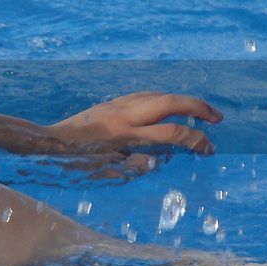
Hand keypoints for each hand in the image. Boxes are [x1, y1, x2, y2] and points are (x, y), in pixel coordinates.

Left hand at [50, 92, 222, 156]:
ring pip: (159, 94)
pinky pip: (145, 95)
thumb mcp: (106, 171)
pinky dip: (163, 99)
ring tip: (200, 112)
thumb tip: (157, 159)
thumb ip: (134, 166)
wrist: (49, 141)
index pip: (172, 132)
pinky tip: (170, 106)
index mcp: (127, 134)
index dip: (195, 139)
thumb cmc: (76, 162)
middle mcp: (126, 114)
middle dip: (198, 107)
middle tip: (217, 118)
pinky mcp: (113, 102)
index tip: (209, 148)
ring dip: (182, 101)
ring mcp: (119, 105)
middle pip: (171, 102)